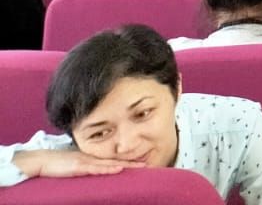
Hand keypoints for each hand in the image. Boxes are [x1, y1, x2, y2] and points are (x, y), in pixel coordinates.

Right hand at [13, 150, 136, 178]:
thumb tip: (99, 173)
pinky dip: (108, 169)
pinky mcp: (79, 166)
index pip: (114, 160)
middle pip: (117, 161)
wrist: (43, 160)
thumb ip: (88, 168)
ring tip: (140, 166)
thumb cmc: (59, 164)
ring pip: (110, 164)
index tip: (142, 164)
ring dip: (125, 165)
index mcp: (94, 158)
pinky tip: (118, 169)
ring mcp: (87, 161)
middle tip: (148, 165)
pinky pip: (96, 168)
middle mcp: (93, 158)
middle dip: (132, 164)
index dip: (128, 162)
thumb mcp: (77, 166)